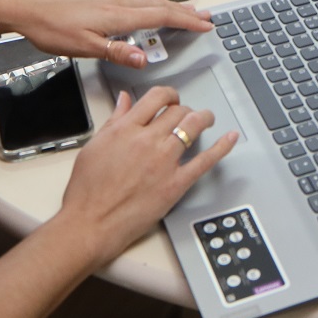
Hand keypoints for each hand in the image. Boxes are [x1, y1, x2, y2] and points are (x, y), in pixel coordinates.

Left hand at [0, 0, 213, 66]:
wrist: (27, 8)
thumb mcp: (83, 47)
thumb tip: (145, 59)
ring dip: (170, 2)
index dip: (185, 21)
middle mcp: (117, 2)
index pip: (160, 17)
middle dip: (185, 12)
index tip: (205, 25)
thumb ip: (117, 52)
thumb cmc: (51, 29)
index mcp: (117, 16)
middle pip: (159, 6)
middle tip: (207, 17)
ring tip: (188, 6)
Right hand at [54, 85, 237, 266]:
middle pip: (177, 111)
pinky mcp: (176, 183)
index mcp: (126, 129)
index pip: (156, 98)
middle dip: (184, 109)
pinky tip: (229, 138)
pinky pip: (205, 160)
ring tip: (207, 118)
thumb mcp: (94, 146)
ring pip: (193, 127)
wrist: (90, 223)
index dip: (169, 95)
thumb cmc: (87, 191)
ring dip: (204, 118)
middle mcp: (148, 140)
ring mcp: (164, 161)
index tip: (172, 99)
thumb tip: (124, 101)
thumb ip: (114, 120)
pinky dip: (221, 147)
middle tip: (186, 114)